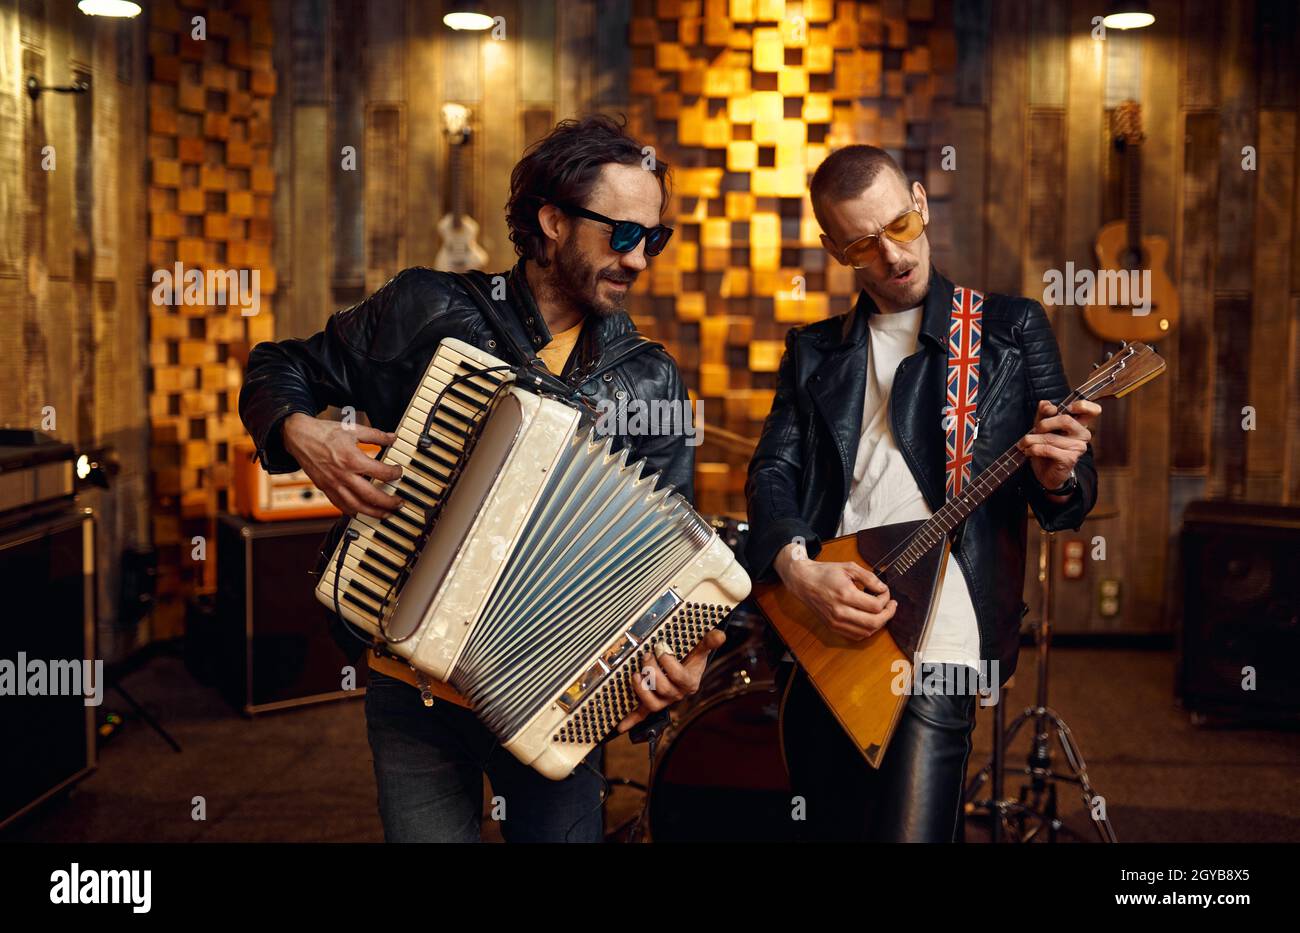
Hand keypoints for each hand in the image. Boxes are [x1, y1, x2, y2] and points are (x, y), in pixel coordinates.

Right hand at [280, 413, 402, 517]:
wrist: (299, 437)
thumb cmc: (325, 432)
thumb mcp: (353, 429)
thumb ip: (376, 435)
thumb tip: (393, 437)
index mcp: (353, 459)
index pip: (381, 473)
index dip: (395, 474)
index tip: (399, 472)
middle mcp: (343, 476)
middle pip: (371, 496)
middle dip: (389, 502)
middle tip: (400, 503)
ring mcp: (333, 485)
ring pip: (357, 507)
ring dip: (374, 513)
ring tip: (386, 514)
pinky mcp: (325, 489)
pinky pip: (341, 506)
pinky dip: (354, 512)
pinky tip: (363, 513)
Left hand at [616, 627, 724, 732]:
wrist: (685, 671)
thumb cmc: (691, 660)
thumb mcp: (700, 650)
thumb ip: (708, 642)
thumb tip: (719, 635)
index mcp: (689, 683)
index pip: (678, 676)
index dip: (667, 662)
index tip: (660, 647)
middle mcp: (677, 694)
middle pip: (664, 689)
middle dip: (652, 671)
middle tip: (646, 655)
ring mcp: (663, 700)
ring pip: (652, 703)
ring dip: (642, 690)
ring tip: (636, 675)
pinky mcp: (651, 703)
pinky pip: (641, 714)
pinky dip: (630, 720)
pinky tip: (620, 726)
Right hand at [773, 542, 894, 640]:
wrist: (803, 582)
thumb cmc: (825, 573)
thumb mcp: (848, 567)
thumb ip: (869, 577)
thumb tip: (883, 588)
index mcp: (845, 595)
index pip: (875, 606)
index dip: (885, 599)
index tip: (884, 591)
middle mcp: (840, 612)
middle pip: (874, 622)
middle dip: (888, 614)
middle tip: (891, 605)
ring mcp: (836, 622)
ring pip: (866, 632)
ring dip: (879, 623)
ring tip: (882, 612)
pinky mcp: (832, 627)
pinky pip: (856, 636)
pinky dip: (866, 630)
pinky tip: (869, 620)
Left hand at [1019, 399, 1100, 494]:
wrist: (1046, 473)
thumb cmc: (1046, 448)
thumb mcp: (1043, 428)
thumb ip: (1044, 414)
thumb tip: (1046, 404)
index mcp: (1079, 424)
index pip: (1093, 410)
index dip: (1082, 405)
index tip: (1066, 408)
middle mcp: (1083, 435)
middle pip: (1066, 420)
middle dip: (1043, 423)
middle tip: (1035, 430)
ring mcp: (1078, 447)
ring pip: (1051, 437)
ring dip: (1032, 439)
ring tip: (1025, 443)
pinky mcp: (1069, 459)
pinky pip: (1048, 449)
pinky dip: (1034, 449)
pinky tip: (1029, 451)